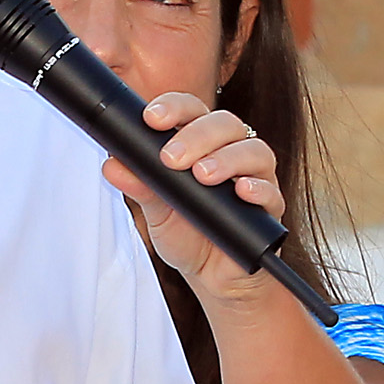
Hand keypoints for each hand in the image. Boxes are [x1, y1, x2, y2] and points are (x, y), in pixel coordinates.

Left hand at [101, 91, 284, 298]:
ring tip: (203, 175)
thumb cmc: (188, 233)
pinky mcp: (271, 208)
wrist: (212, 276)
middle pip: (226, 124)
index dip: (175, 107)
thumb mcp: (156, 209)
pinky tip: (241, 191)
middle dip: (197, 135)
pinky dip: (258, 188)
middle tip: (171, 158)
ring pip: (254, 150)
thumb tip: (111, 164)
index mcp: (202, 143)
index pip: (193, 111)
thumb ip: (139, 185)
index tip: (152, 118)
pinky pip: (272, 191)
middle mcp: (232, 153)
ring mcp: (255, 177)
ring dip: (228, 158)